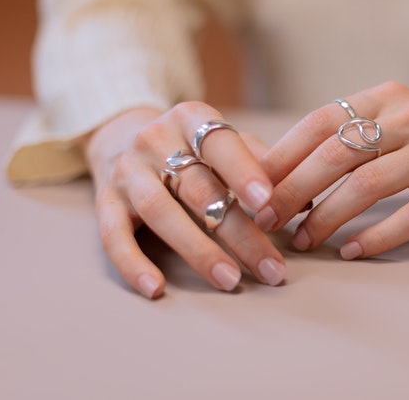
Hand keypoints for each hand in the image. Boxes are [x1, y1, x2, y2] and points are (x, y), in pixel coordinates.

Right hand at [82, 102, 285, 298]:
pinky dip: (133, 264)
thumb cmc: (191, 146)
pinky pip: (113, 236)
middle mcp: (154, 140)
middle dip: (239, 231)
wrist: (120, 134)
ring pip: (161, 212)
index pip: (220, 143)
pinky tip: (156, 289)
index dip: (244, 171)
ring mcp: (127, 171)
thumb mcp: (222, 141)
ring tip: (230, 280)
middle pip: (199, 188)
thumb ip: (260, 163)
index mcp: (190, 118)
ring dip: (197, 250)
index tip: (268, 201)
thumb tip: (304, 201)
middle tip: (272, 267)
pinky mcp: (104, 202)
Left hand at [255, 81, 408, 258]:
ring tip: (304, 241)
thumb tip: (282, 171)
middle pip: (336, 153)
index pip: (320, 122)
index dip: (280, 155)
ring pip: (368, 183)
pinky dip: (376, 235)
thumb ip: (353, 136)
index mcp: (387, 98)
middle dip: (292, 190)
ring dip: (327, 216)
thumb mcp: (399, 121)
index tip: (250, 187)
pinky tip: (353, 252)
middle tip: (265, 220)